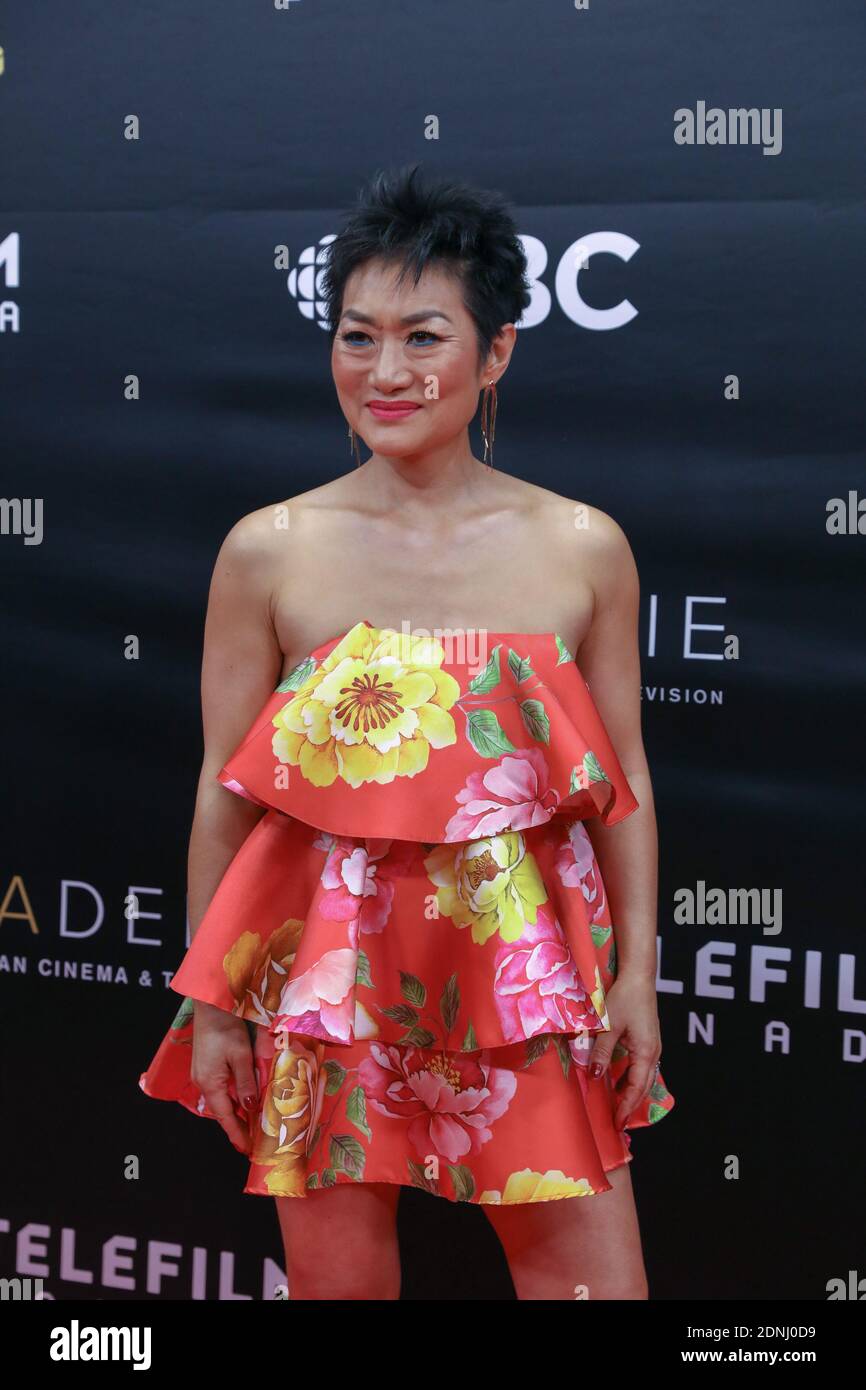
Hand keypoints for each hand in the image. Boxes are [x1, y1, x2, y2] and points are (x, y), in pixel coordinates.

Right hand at [190, 1001, 258, 1155]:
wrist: (211, 1005)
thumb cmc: (226, 1027)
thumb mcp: (241, 1055)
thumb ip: (246, 1082)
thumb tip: (250, 1108)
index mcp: (210, 1083)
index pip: (225, 1117)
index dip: (237, 1134)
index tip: (246, 1150)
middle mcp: (203, 1082)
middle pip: (222, 1111)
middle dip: (237, 1126)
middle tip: (254, 1141)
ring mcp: (203, 1074)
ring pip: (222, 1100)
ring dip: (236, 1112)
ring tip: (253, 1125)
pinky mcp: (207, 1066)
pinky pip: (221, 1088)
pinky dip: (233, 1097)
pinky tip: (245, 1099)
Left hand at [587, 973, 661, 1130]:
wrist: (638, 977)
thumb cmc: (624, 998)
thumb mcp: (608, 1026)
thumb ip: (601, 1052)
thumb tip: (594, 1076)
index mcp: (646, 1052)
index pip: (636, 1088)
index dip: (626, 1107)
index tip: (617, 1123)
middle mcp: (653, 1053)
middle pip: (643, 1087)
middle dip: (630, 1105)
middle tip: (617, 1122)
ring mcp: (652, 1047)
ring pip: (643, 1078)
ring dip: (630, 1093)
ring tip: (617, 1107)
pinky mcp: (648, 1041)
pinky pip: (641, 1067)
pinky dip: (631, 1079)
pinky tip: (617, 1082)